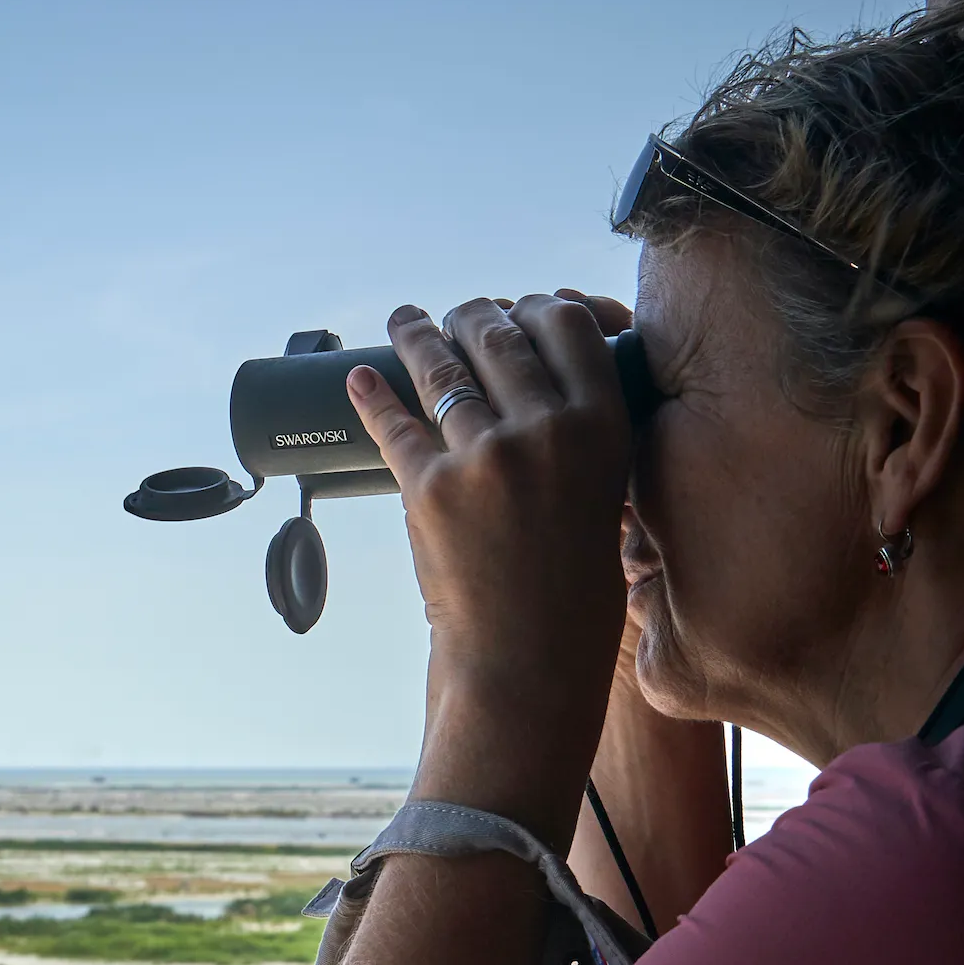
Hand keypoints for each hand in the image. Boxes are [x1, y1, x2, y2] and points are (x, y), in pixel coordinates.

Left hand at [348, 292, 635, 847]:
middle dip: (470, 316)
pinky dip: (372, 397)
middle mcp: (546, 429)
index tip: (516, 307)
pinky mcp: (430, 487)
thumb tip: (532, 377)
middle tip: (454, 314)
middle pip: (499, 335)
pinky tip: (358, 380)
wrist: (528, 658)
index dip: (535, 306)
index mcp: (602, 426)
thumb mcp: (605, 494)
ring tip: (403, 321)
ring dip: (417, 336)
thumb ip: (579, 433)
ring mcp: (484, 456)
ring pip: (442, 368)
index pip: (566, 325)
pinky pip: (394, 424)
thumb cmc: (571, 586)